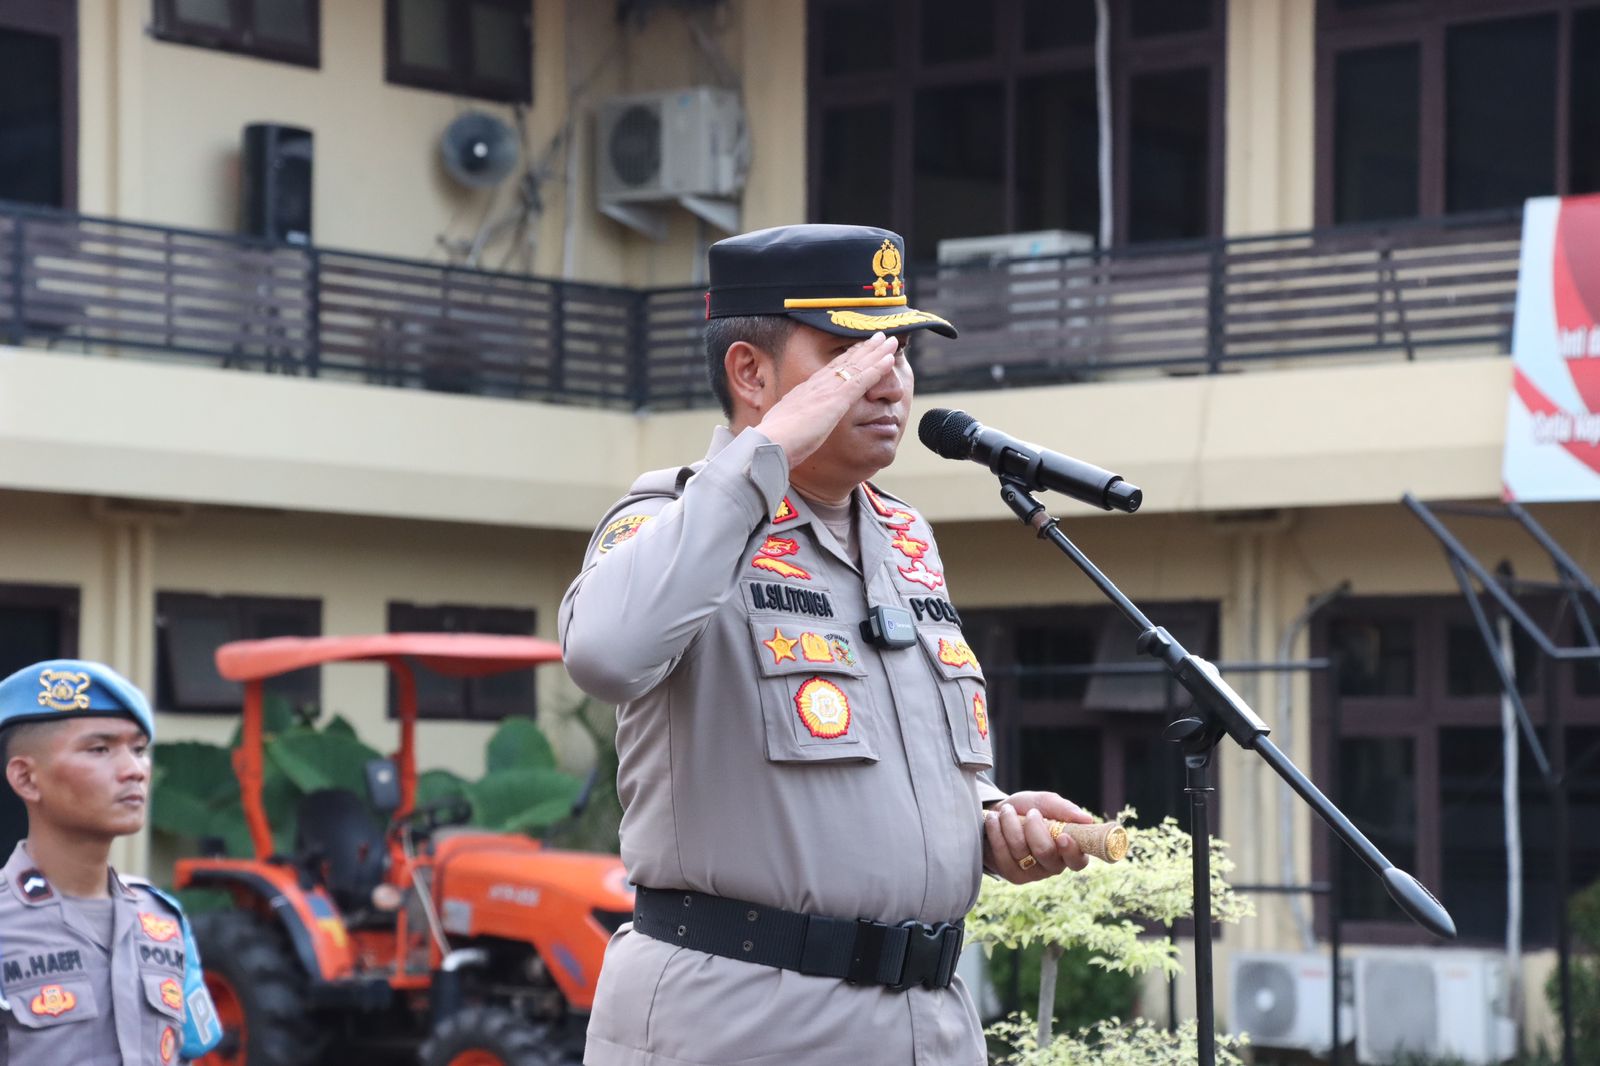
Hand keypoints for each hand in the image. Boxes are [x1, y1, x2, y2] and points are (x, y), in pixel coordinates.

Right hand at [754, 331, 897, 467]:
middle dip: (864, 348)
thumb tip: (791, 427)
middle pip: (845, 361)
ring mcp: (828, 390)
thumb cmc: (775, 441)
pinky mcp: (838, 399)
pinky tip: (889, 359)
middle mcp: (817, 384)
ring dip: (876, 352)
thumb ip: (792, 423)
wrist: (771, 442)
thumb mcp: (784, 427)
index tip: (858, 349)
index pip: (830, 370)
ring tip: (891, 340)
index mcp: (804, 391)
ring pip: (858, 364)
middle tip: (879, 337)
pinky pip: (863, 379)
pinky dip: (877, 368)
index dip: (846, 358)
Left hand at [982, 791, 1095, 882]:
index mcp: (1068, 850)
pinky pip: (1002, 853)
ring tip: (1007, 810)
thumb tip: (1086, 819)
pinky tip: (994, 820)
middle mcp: (1053, 866)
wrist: (998, 816)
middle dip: (1034, 828)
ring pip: (1020, 850)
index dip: (1072, 850)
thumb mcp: (1043, 802)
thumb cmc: (1026, 810)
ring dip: (1011, 823)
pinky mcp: (1012, 874)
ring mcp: (1032, 873)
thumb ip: (1062, 809)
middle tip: (1031, 812)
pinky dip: (996, 831)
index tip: (1062, 835)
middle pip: (1046, 853)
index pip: (1078, 860)